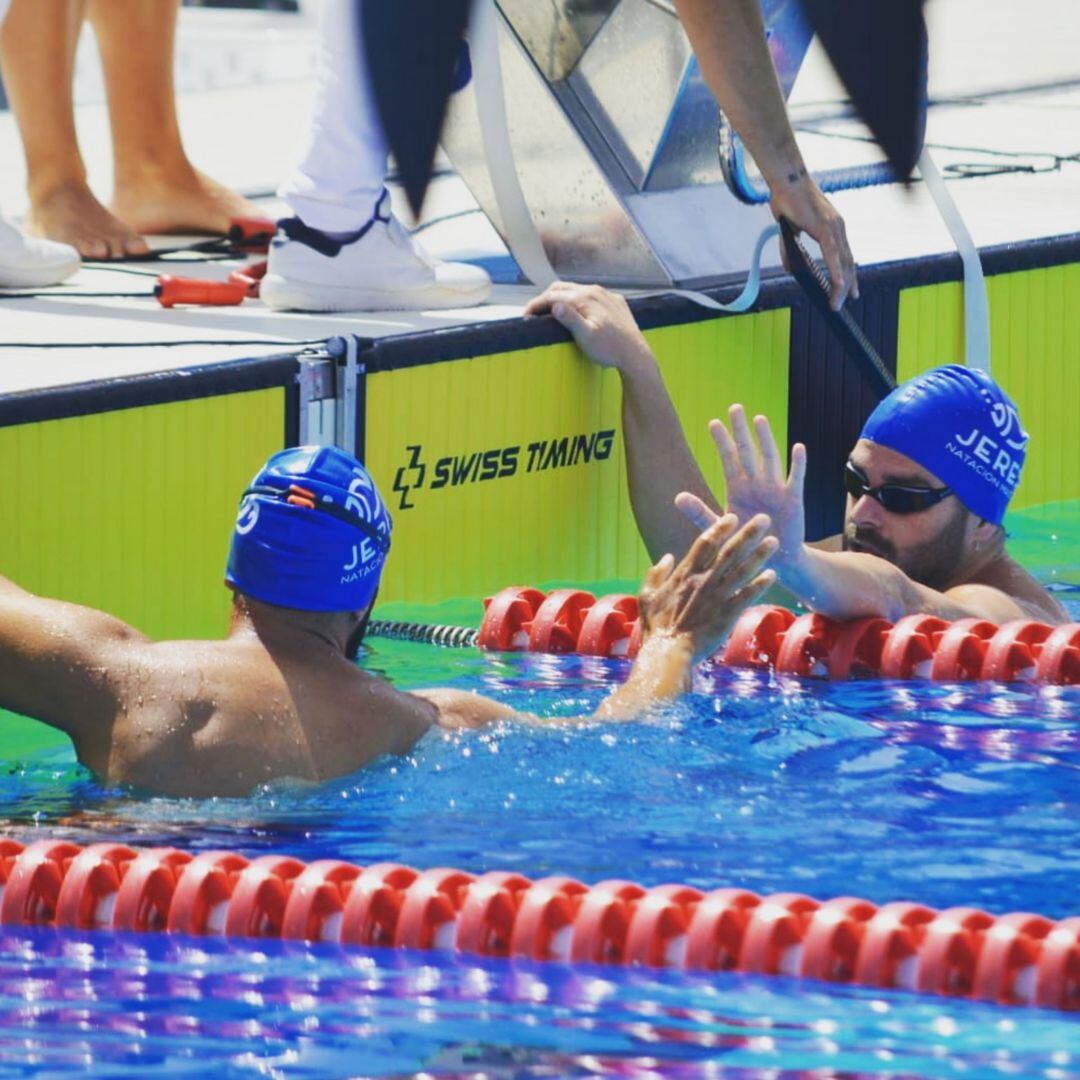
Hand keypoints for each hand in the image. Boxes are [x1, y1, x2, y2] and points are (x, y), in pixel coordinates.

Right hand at [523, 281, 652, 372]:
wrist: (635, 354)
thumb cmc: (609, 349)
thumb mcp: (586, 337)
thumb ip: (570, 319)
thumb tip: (554, 305)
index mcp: (585, 298)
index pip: (553, 296)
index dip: (536, 304)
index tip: (525, 315)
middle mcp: (595, 291)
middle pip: (562, 288)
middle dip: (546, 298)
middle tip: (534, 312)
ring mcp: (606, 295)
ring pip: (577, 290)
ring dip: (561, 298)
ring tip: (551, 311)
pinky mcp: (615, 302)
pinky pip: (592, 295)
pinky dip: (578, 300)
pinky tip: (577, 310)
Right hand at [638, 513, 776, 662]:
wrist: (668, 653)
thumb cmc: (656, 628)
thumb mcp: (647, 596)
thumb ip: (656, 574)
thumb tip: (668, 557)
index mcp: (684, 575)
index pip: (705, 543)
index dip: (719, 528)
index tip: (732, 517)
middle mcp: (703, 581)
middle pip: (729, 551)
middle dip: (747, 533)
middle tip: (763, 519)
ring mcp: (717, 597)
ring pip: (742, 570)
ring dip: (759, 554)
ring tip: (773, 541)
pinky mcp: (727, 614)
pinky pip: (747, 595)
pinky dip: (760, 584)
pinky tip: (772, 574)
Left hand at [676, 405, 806, 565]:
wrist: (773, 560)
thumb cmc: (745, 543)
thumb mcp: (720, 527)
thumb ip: (699, 512)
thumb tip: (677, 497)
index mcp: (737, 489)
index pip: (728, 460)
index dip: (722, 441)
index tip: (713, 422)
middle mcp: (756, 484)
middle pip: (748, 452)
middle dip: (741, 431)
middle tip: (735, 407)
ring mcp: (775, 489)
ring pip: (770, 458)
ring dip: (766, 439)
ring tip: (759, 419)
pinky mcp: (793, 500)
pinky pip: (795, 479)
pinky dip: (797, 464)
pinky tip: (798, 448)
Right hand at [769, 173, 857, 310]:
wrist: (786, 180)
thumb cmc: (787, 199)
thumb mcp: (790, 230)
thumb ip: (792, 250)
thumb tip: (792, 268)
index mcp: (832, 227)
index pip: (844, 255)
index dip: (847, 273)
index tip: (849, 289)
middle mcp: (838, 228)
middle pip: (848, 261)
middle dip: (848, 284)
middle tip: (848, 300)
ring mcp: (834, 227)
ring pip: (843, 262)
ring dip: (842, 285)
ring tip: (837, 302)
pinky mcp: (825, 228)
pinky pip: (833, 255)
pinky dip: (836, 272)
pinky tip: (837, 286)